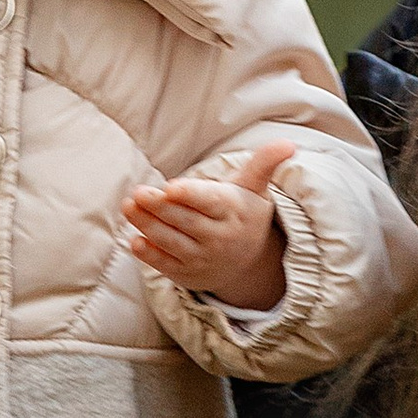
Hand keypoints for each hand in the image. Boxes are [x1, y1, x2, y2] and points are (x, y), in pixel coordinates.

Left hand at [124, 136, 292, 309]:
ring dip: (148, 226)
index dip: (190, 195)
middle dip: (160, 207)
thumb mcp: (255, 187)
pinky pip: (166, 265)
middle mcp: (218, 236)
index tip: (170, 187)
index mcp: (232, 210)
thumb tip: (289, 143)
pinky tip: (135, 241)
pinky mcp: (188, 274)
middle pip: (185, 221)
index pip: (209, 202)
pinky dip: (150, 256)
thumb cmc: (244, 212)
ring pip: (172, 241)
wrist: (250, 262)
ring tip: (129, 207)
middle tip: (137, 193)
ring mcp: (203, 257)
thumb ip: (264, 163)